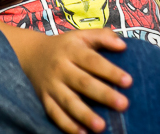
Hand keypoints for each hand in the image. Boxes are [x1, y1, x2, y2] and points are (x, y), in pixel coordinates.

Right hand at [15, 30, 130, 133]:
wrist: (30, 54)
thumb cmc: (65, 46)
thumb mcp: (80, 35)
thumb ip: (102, 36)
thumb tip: (123, 44)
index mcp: (71, 50)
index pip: (92, 60)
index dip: (110, 71)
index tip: (128, 81)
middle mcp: (61, 68)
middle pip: (83, 82)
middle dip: (103, 94)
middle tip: (123, 104)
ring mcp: (52, 85)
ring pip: (68, 101)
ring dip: (85, 115)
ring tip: (101, 127)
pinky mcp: (45, 99)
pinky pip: (55, 113)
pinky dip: (67, 125)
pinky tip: (82, 133)